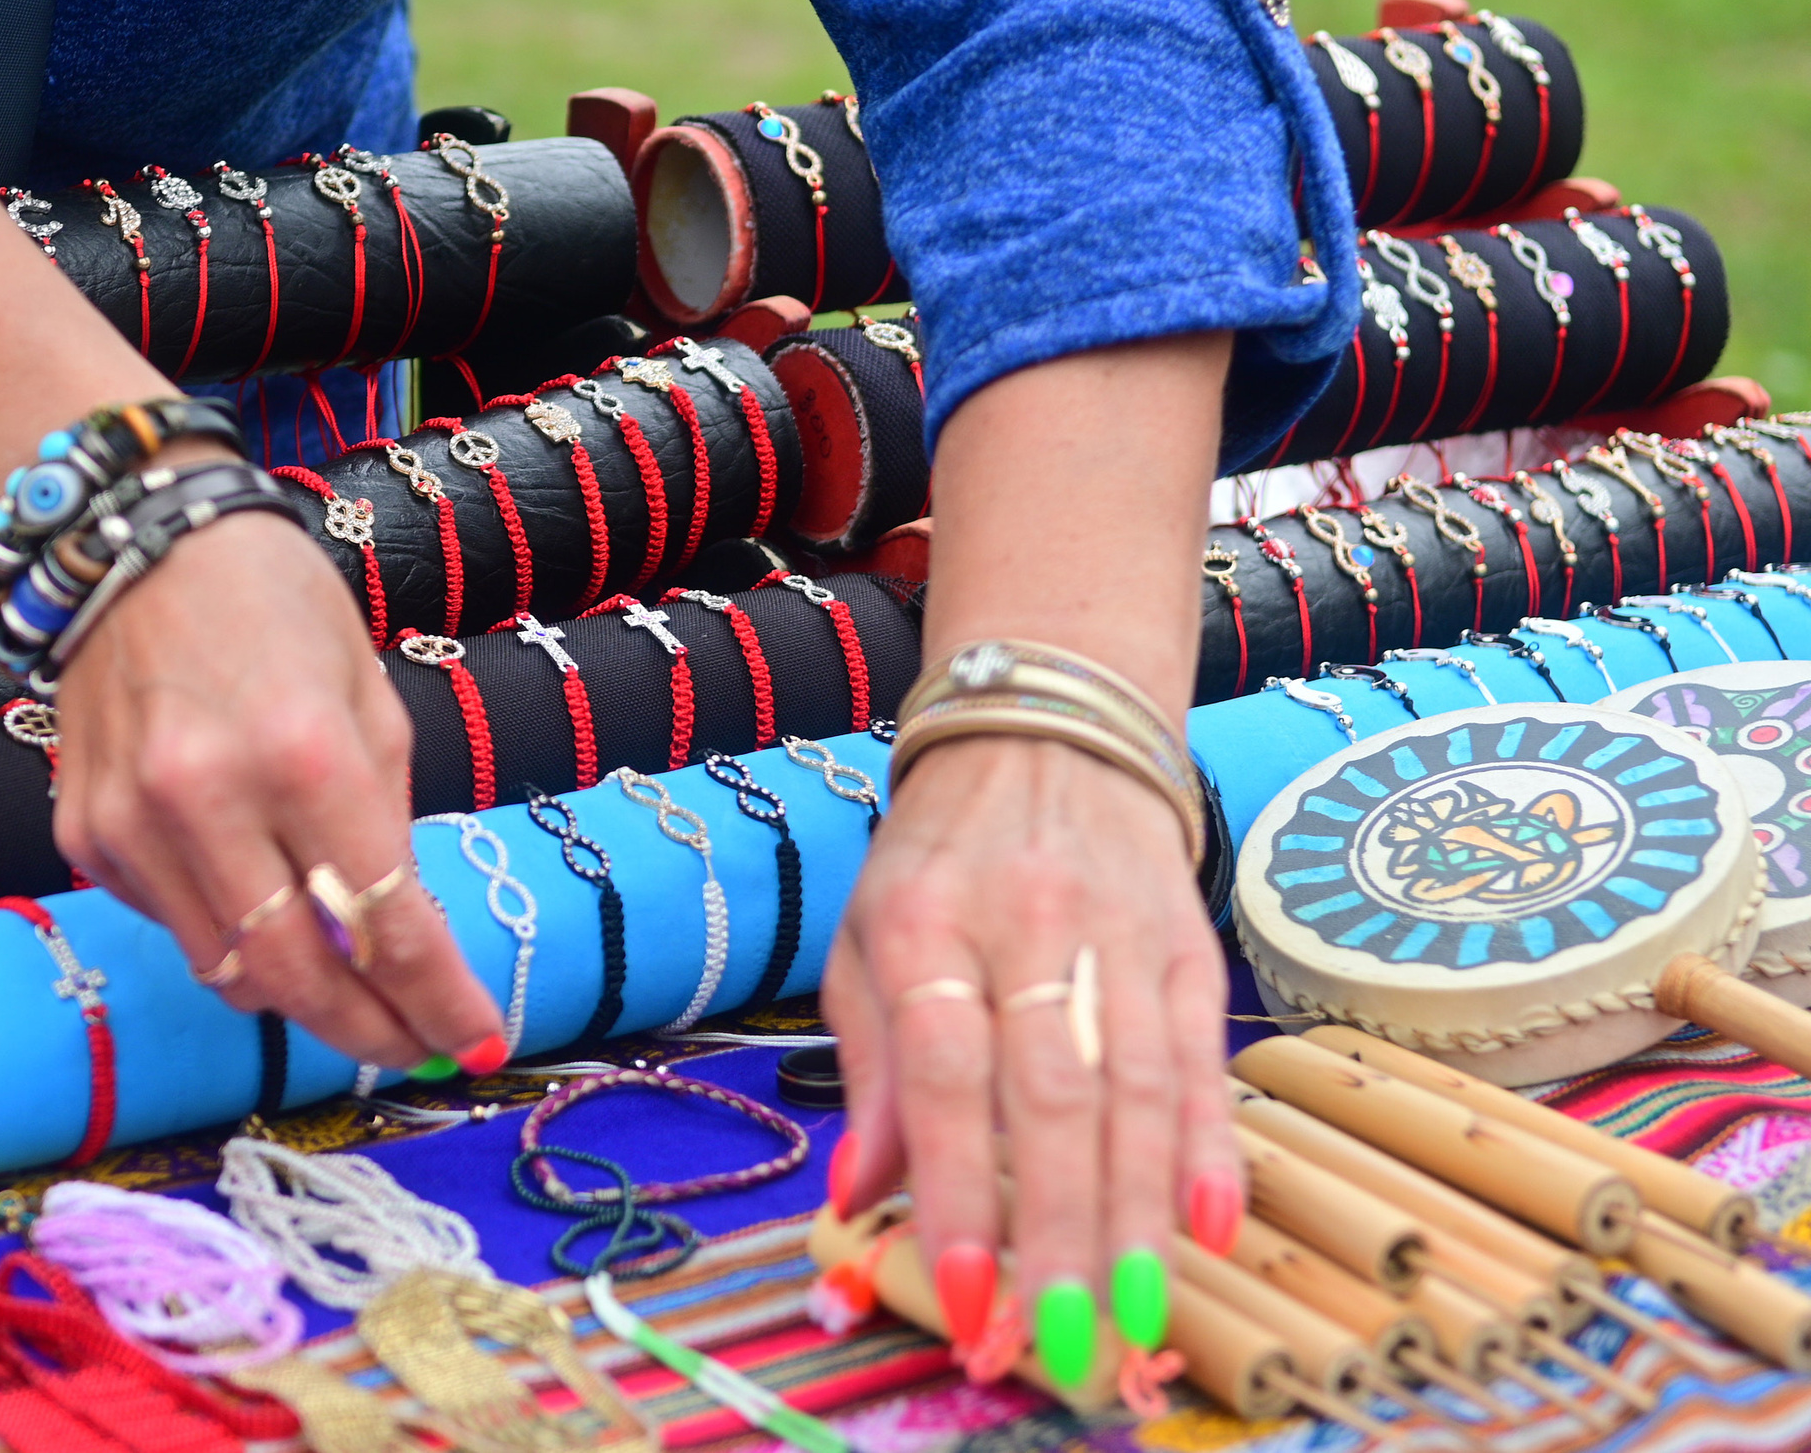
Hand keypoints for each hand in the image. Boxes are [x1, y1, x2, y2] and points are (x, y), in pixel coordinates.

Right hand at [49, 507, 508, 1074]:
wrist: (134, 546)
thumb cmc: (277, 607)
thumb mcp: (370, 697)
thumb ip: (387, 818)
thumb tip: (403, 939)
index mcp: (305, 751)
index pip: (383, 919)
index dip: (438, 999)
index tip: (479, 1043)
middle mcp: (208, 796)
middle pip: (297, 976)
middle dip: (368, 1031)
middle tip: (414, 1049)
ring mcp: (133, 823)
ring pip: (226, 971)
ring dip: (298, 995)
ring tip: (346, 985)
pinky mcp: (86, 834)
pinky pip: (173, 925)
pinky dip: (226, 934)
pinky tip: (251, 890)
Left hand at [821, 733, 1237, 1385]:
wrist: (1046, 726)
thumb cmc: (939, 856)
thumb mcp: (868, 936)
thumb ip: (871, 1068)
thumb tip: (856, 1196)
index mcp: (923, 922)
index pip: (944, 1071)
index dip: (957, 1187)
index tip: (965, 1293)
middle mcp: (1025, 922)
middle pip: (1050, 1093)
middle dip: (1056, 1227)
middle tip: (1058, 1336)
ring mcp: (1117, 930)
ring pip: (1137, 1086)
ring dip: (1134, 1210)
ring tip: (1131, 1312)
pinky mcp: (1187, 941)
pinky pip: (1201, 1054)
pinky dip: (1208, 1147)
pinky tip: (1206, 1225)